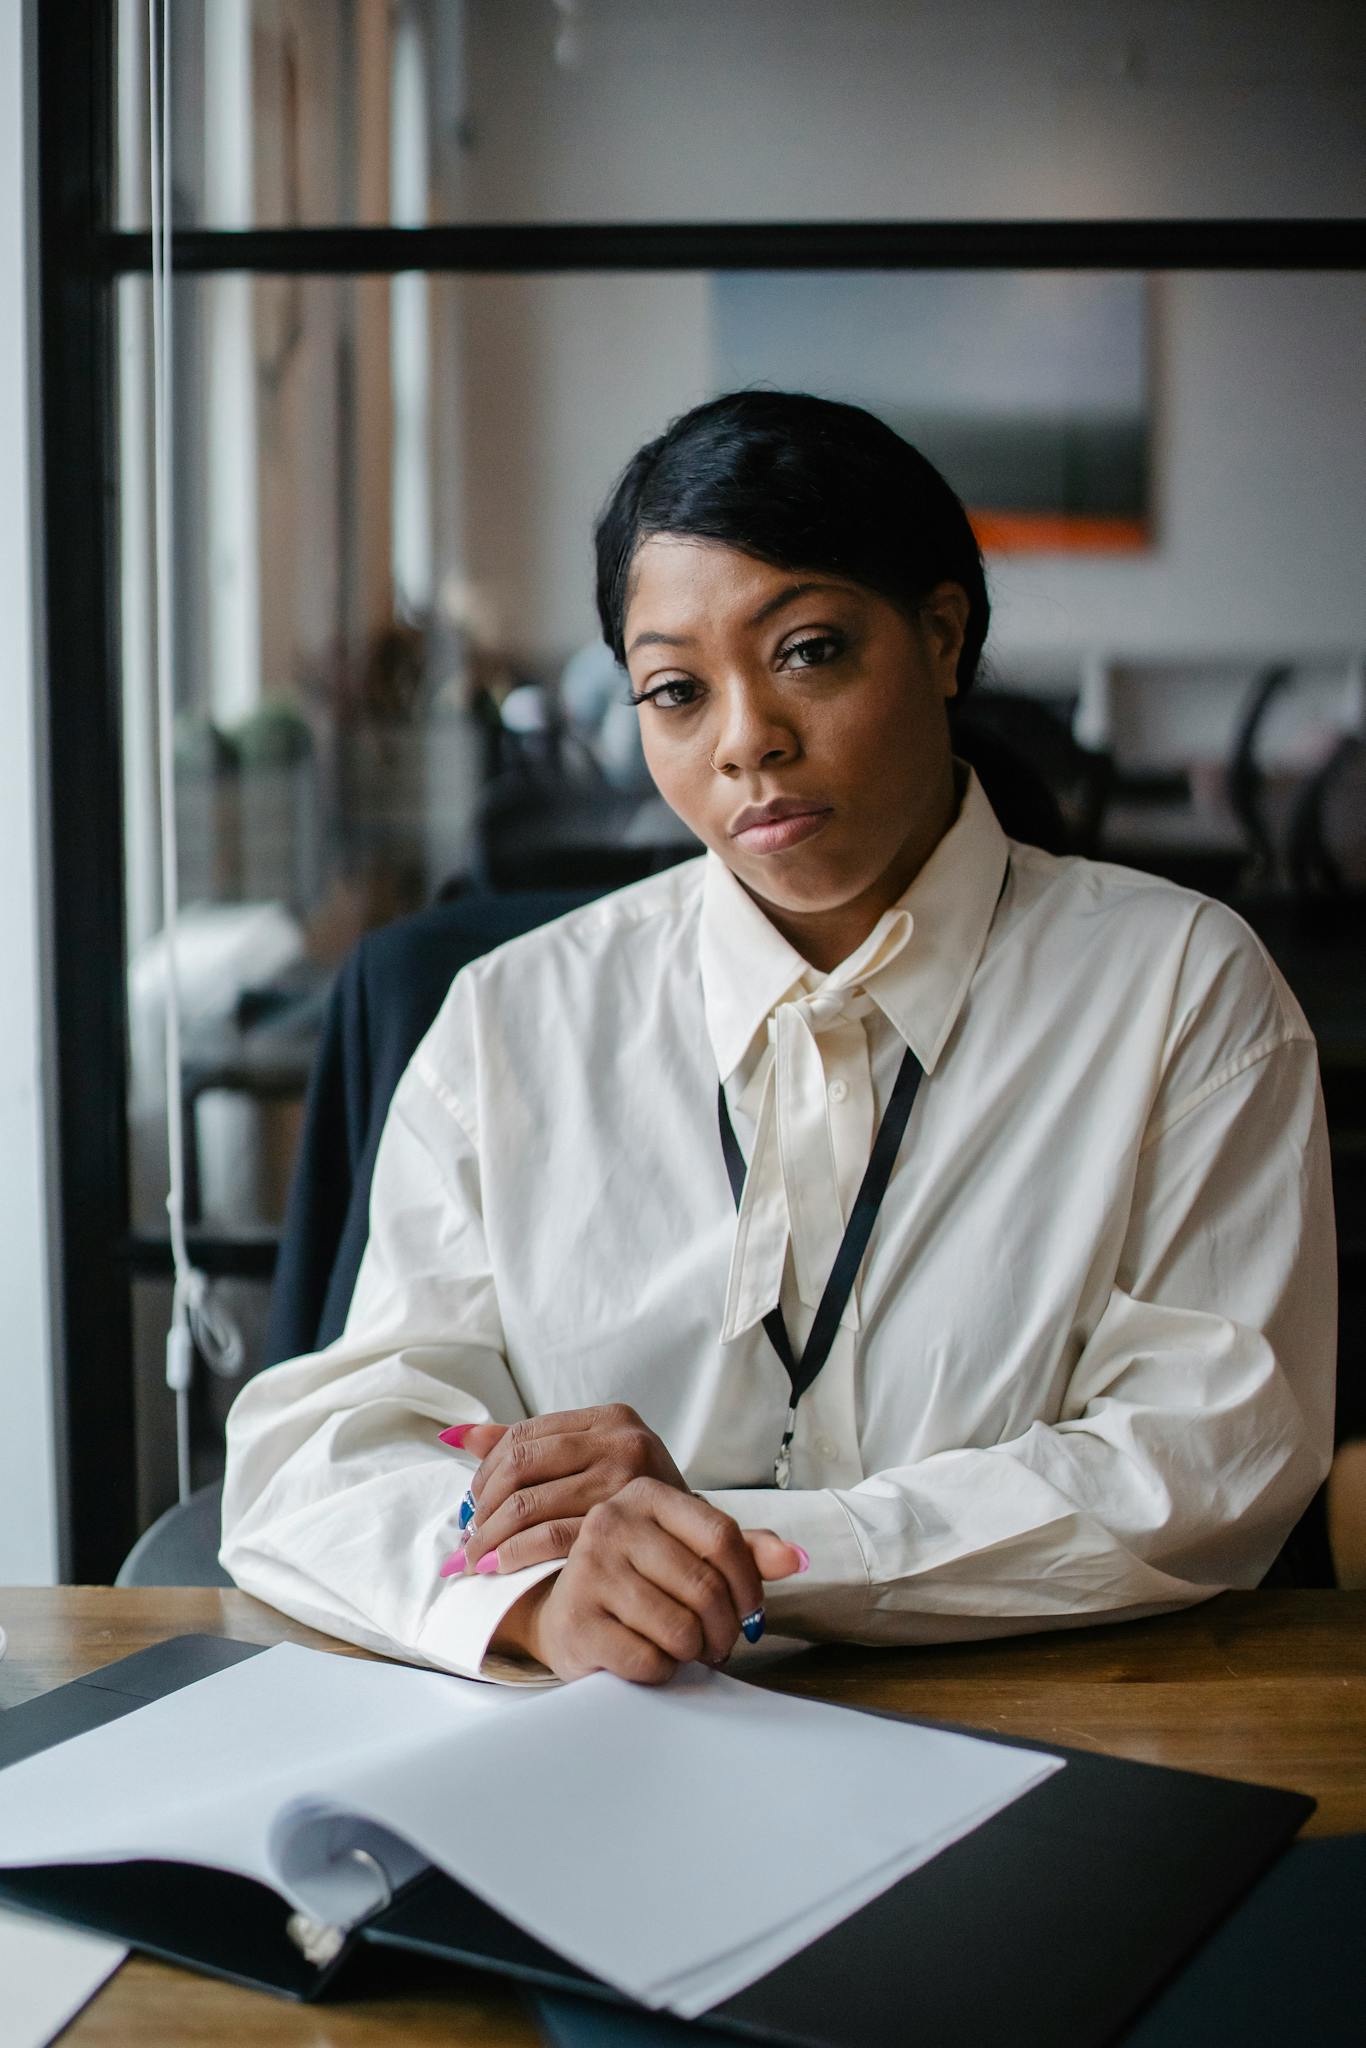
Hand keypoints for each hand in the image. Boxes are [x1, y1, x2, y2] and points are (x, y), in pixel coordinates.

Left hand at [439, 1405, 688, 1575]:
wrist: (696, 1545)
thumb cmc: (636, 1504)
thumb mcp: (592, 1462)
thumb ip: (530, 1447)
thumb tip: (457, 1436)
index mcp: (609, 1418)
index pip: (524, 1435)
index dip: (486, 1472)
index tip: (471, 1505)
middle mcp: (621, 1439)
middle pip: (520, 1466)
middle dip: (484, 1507)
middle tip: (466, 1539)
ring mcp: (626, 1479)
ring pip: (529, 1504)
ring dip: (491, 1536)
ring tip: (474, 1558)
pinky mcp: (626, 1523)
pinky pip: (553, 1537)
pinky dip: (516, 1554)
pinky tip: (499, 1568)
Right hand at [489, 1477, 807, 1682]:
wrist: (565, 1612)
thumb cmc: (637, 1579)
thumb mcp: (687, 1551)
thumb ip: (743, 1551)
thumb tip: (796, 1558)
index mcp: (645, 1495)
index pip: (722, 1535)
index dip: (749, 1583)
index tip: (752, 1612)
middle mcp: (611, 1523)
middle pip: (704, 1586)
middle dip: (725, 1628)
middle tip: (721, 1643)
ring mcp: (588, 1571)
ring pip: (679, 1628)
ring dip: (694, 1651)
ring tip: (686, 1648)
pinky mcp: (576, 1621)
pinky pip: (647, 1660)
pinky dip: (662, 1671)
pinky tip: (652, 1660)